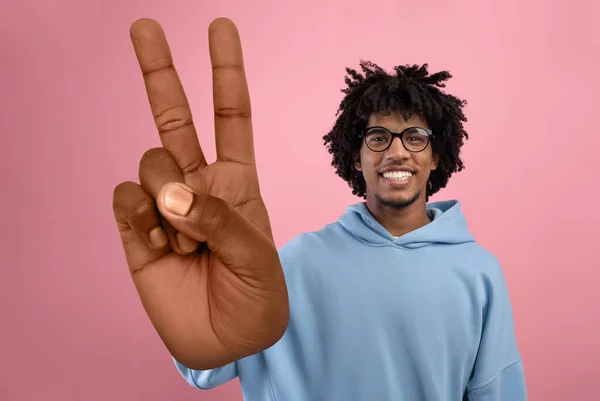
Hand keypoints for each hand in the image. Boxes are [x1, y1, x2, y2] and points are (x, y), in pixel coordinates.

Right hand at [112, 18, 288, 369]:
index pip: (231, 116)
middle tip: (144, 27)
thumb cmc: (255, 297)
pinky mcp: (136, 231)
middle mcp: (197, 185)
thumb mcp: (256, 257)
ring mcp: (164, 206)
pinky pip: (124, 199)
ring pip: (149, 163)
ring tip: (186, 242)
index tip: (220, 27)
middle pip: (174, 117)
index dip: (226, 72)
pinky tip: (159, 243)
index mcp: (236, 182)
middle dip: (160, 71)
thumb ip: (218, 219)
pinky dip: (139, 215)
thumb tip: (169, 194)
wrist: (228, 342)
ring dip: (166, 197)